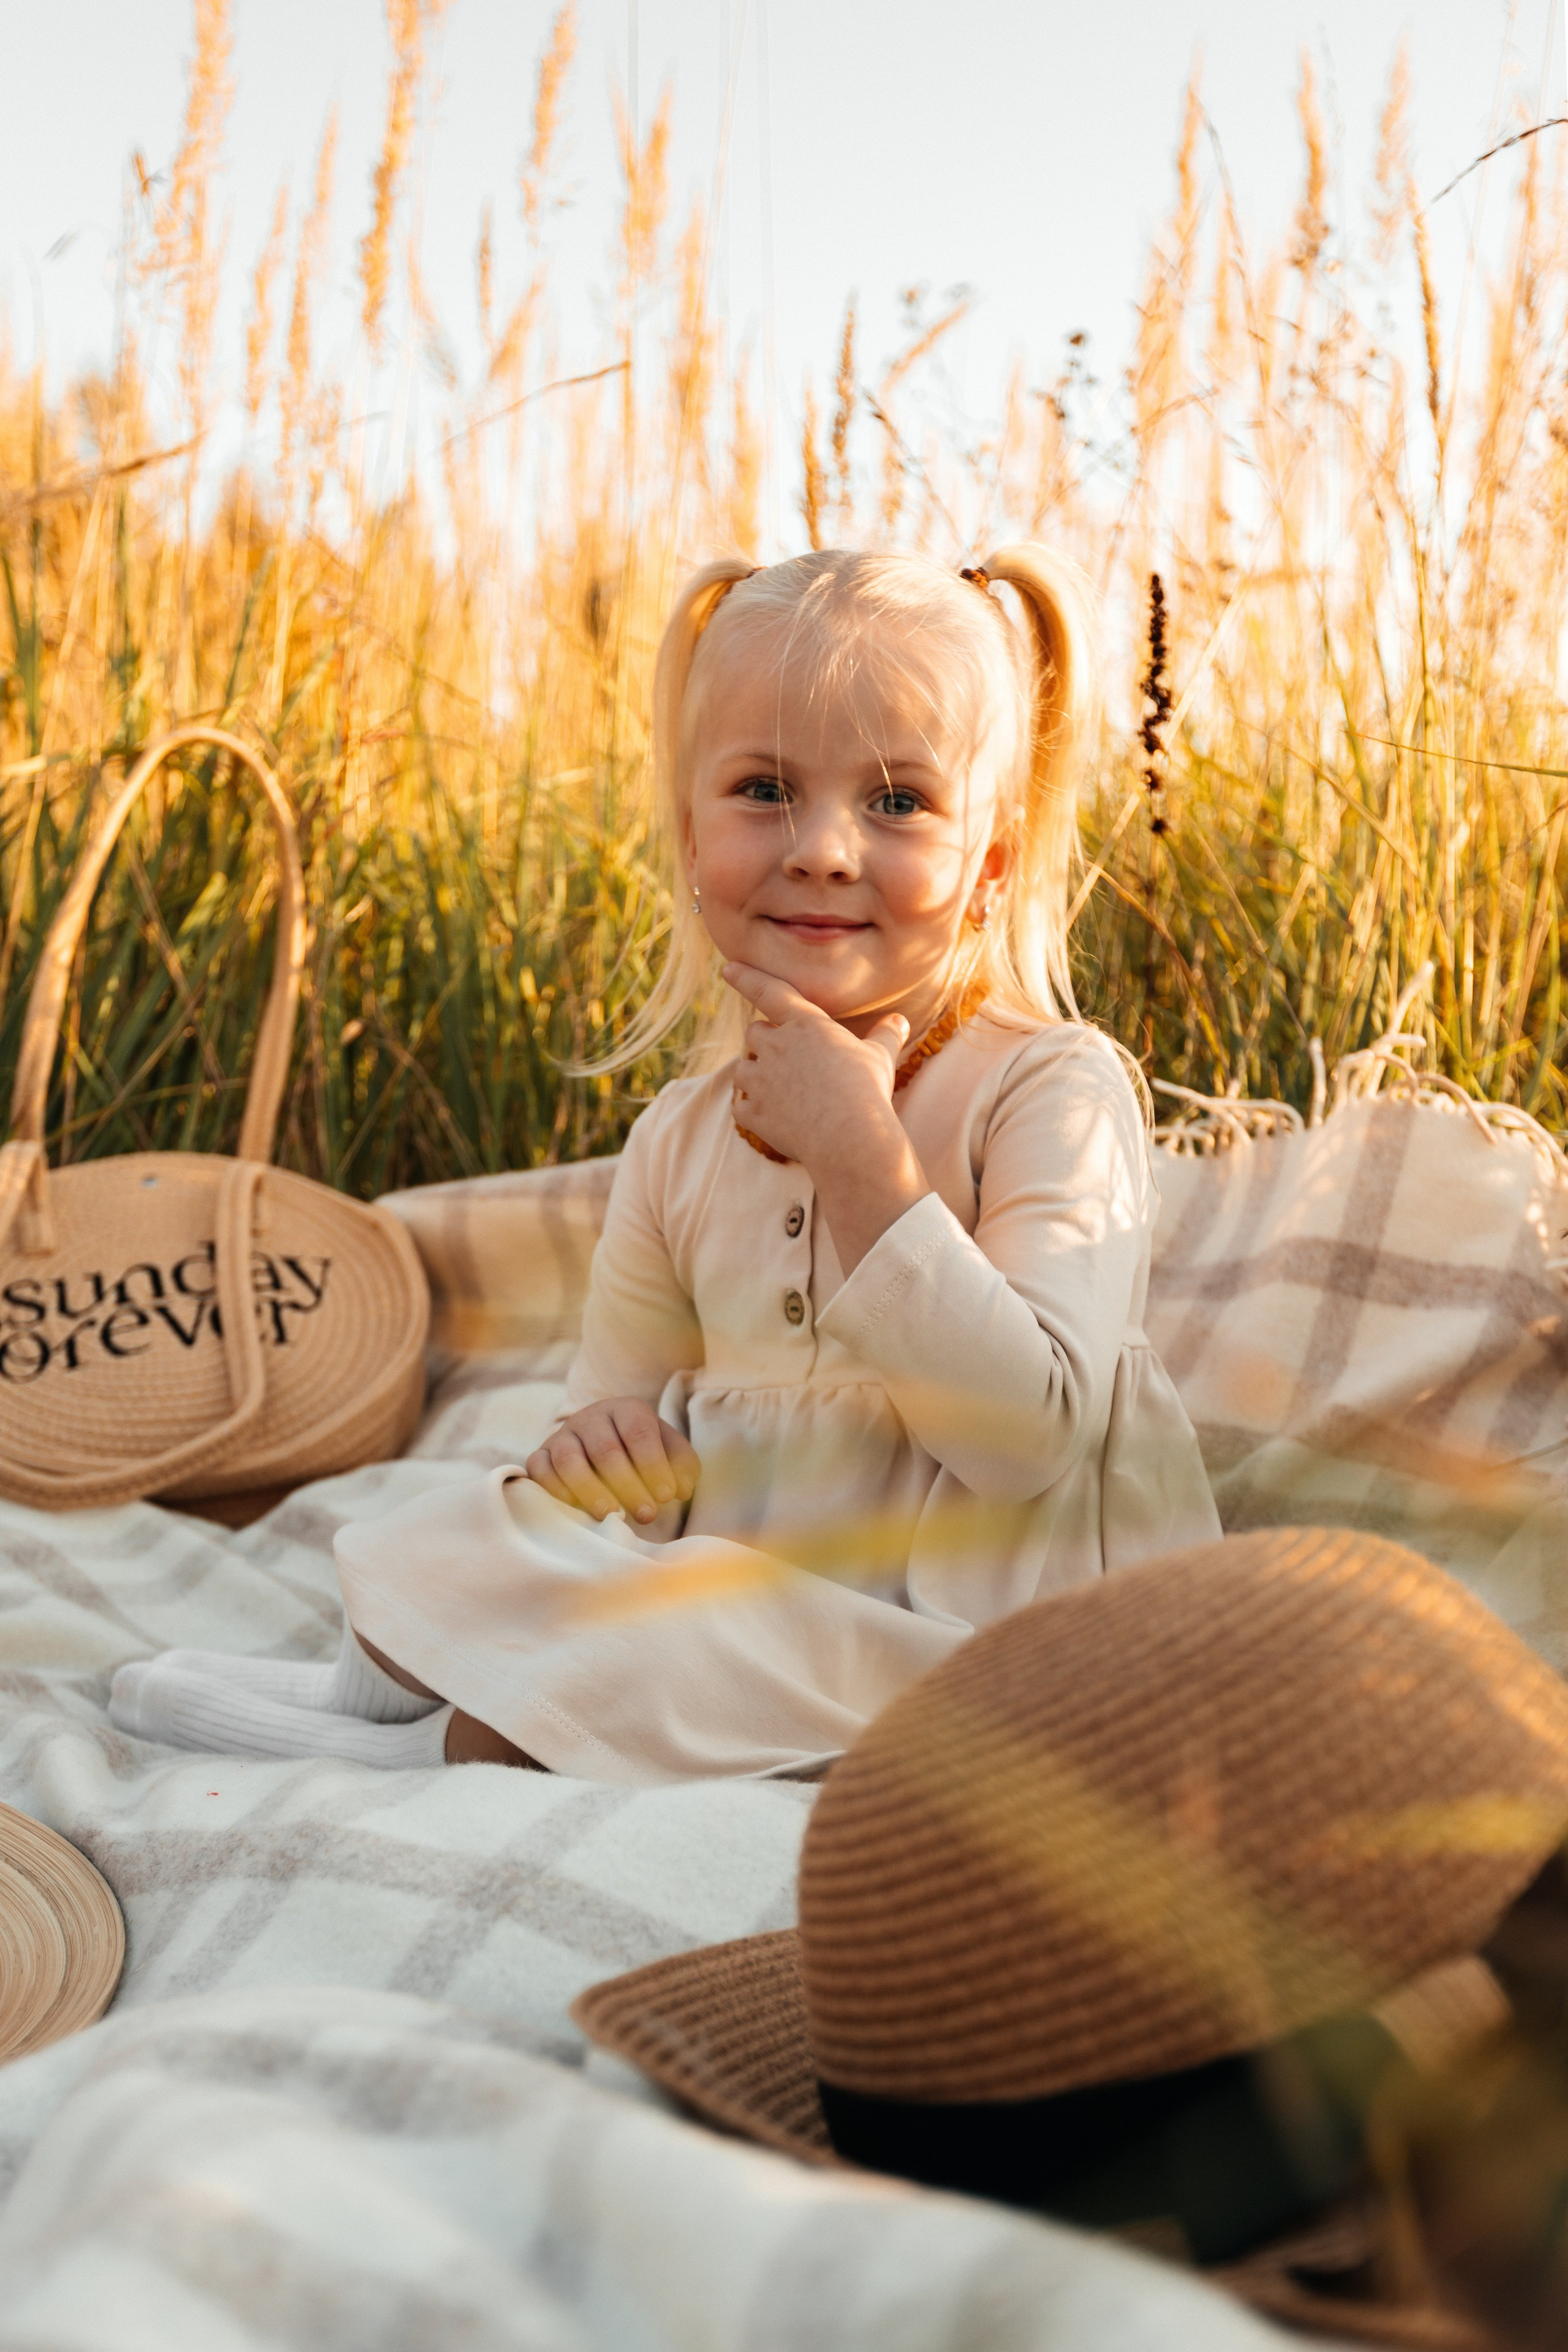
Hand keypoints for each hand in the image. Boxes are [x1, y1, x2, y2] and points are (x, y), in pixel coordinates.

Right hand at [525, 1398, 700, 1523]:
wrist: (603, 1445)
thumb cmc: (642, 1453)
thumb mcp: (669, 1452)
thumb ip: (682, 1467)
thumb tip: (682, 1489)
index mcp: (626, 1409)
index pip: (639, 1432)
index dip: (654, 1464)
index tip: (666, 1496)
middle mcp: (591, 1417)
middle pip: (605, 1449)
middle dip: (628, 1485)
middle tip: (646, 1515)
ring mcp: (563, 1435)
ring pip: (569, 1458)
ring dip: (589, 1489)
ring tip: (609, 1514)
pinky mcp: (541, 1455)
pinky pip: (539, 1469)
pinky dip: (553, 1488)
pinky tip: (573, 1507)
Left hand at [723, 963, 931, 1273]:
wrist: (849, 1138)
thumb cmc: (867, 1091)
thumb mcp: (880, 1057)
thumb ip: (885, 1035)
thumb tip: (898, 1019)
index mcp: (805, 1025)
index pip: (771, 992)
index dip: (747, 977)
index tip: (728, 968)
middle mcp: (775, 1047)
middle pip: (754, 1033)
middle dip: (766, 1042)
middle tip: (789, 1061)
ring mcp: (760, 1082)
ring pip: (742, 1069)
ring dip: (754, 1075)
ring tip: (781, 1091)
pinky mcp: (754, 1114)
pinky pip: (740, 1108)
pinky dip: (752, 1111)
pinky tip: (773, 1119)